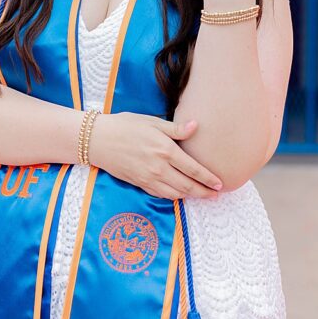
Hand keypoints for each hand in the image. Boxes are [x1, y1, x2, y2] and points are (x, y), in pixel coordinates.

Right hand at [87, 112, 222, 199]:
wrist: (97, 140)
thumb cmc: (126, 126)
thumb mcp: (153, 122)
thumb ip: (176, 129)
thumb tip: (196, 126)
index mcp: (165, 150)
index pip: (193, 169)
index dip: (208, 179)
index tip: (220, 183)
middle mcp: (158, 168)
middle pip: (187, 186)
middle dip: (204, 192)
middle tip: (216, 195)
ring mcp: (148, 178)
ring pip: (175, 194)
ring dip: (191, 197)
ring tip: (203, 196)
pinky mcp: (139, 183)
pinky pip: (160, 194)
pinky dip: (174, 197)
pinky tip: (180, 194)